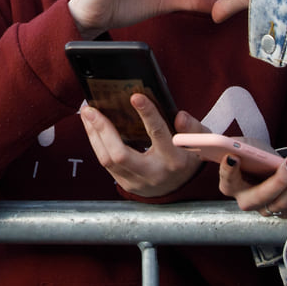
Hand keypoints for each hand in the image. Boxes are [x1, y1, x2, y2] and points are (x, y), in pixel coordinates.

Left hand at [81, 96, 205, 196]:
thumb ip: (192, 128)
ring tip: (87, 114)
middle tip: (91, 108)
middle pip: (121, 154)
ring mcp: (138, 181)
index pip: (158, 134)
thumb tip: (179, 115)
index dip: (148, 114)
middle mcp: (154, 173)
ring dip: (94, 135)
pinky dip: (97, 143)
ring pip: (108, 160)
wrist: (183, 188)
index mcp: (174, 159)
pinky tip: (92, 127)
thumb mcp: (199, 141)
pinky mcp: (126, 184)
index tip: (135, 97)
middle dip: (104, 130)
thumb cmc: (188, 156)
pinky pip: (106, 163)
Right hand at [219, 152, 286, 218]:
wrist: (257, 167)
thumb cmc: (250, 155)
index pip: (227, 180)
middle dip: (280, 180)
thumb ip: (251, 150)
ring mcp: (265, 209)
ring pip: (283, 205)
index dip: (229, 170)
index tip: (233, 157)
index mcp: (231, 185)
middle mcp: (246, 202)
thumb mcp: (248, 148)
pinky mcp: (284, 211)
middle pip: (263, 196)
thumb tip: (260, 154)